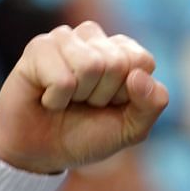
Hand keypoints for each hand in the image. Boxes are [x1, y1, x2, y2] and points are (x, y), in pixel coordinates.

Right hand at [0, 21, 170, 174]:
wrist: (41, 152)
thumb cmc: (86, 135)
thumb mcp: (130, 129)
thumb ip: (151, 105)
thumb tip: (140, 76)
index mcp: (121, 51)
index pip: (142, 61)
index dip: (128, 94)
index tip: (111, 104)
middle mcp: (94, 38)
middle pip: (117, 62)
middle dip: (102, 96)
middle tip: (84, 103)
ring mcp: (65, 39)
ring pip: (91, 65)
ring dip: (79, 96)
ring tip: (67, 99)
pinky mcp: (38, 48)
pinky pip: (62, 78)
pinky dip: (57, 100)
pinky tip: (48, 98)